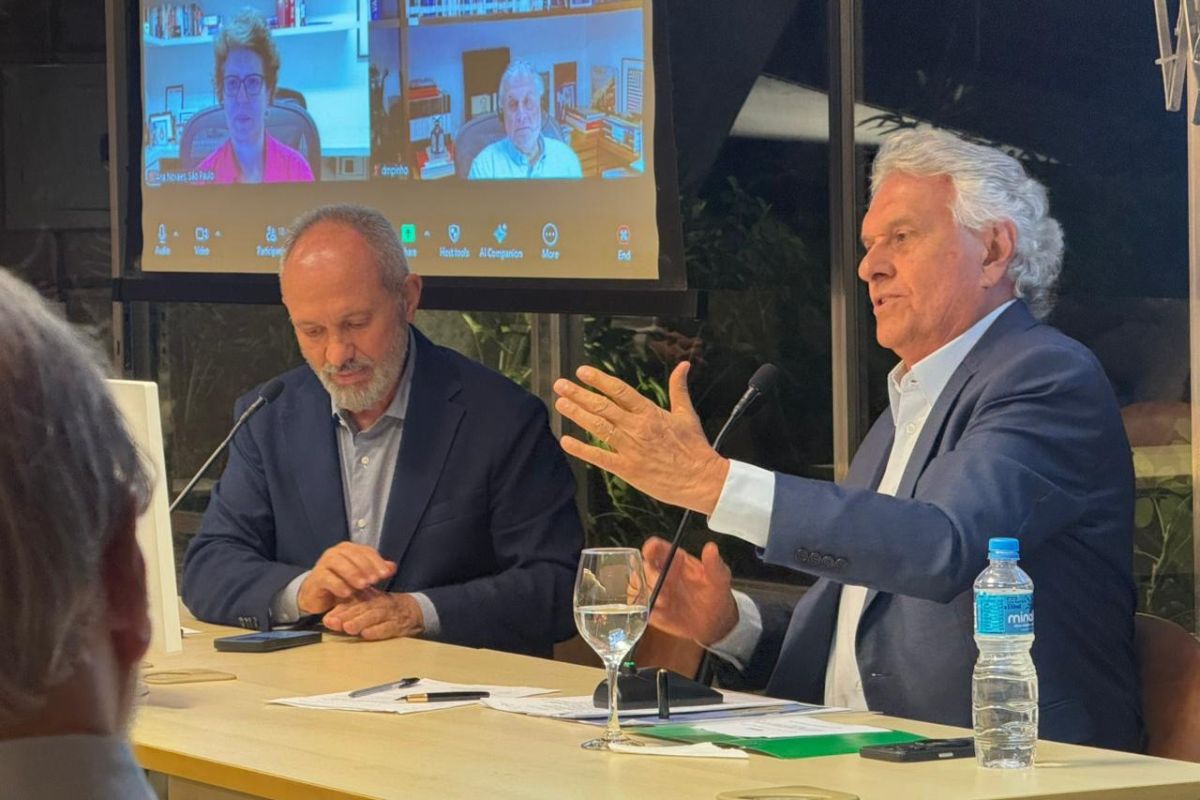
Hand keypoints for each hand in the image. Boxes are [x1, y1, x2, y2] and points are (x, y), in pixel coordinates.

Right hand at [297, 542, 396, 614]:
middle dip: (366, 567)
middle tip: (374, 580)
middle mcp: (336, 552)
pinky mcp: (316, 577)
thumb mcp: (361, 578)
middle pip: (353, 555)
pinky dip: (338, 585)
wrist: (318, 595)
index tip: (386, 574)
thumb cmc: (342, 583)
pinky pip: (327, 578)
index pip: (366, 551)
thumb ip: (376, 571)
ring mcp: (324, 563)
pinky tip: (347, 593)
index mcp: (350, 549)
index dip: (377, 561)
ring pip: (338, 563)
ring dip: (352, 573)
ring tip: (363, 586)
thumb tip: (392, 567)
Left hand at [321, 589, 424, 639]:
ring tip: (348, 628)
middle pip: (361, 608)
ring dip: (360, 622)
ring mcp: (389, 614)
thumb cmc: (384, 609)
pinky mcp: (398, 625)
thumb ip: (350, 610)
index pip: (353, 601)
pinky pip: (388, 627)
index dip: (340, 610)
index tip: (327, 618)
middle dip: (346, 615)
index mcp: (369, 597)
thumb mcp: (368, 604)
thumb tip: (328, 619)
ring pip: (374, 616)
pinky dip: (377, 631)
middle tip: (332, 622)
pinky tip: (367, 634)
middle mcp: (378, 603)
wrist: (413, 610)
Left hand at [552, 362, 729, 514]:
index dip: (599, 380)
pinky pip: (600, 457)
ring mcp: (631, 449)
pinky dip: (582, 449)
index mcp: (651, 413)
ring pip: (599, 427)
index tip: (582, 371)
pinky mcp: (628, 469)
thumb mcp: (687, 414)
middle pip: (604, 407)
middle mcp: (638, 428)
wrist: (702, 479)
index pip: (620, 391)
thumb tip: (683, 365)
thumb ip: (679, 388)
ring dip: (578, 415)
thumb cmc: (695, 448)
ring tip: (561, 404)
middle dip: (580, 394)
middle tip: (561, 385)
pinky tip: (566, 441)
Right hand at [642, 536, 738, 645]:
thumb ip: (714, 564)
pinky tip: (658, 613)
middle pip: (644, 566)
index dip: (651, 547)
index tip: (650, 550)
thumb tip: (711, 547)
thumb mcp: (720, 579)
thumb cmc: (716, 595)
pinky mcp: (653, 611)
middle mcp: (662, 574)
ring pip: (638, 586)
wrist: (716, 623)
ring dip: (647, 592)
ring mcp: (656, 592)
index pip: (658, 548)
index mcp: (676, 560)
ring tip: (664, 600)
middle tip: (660, 581)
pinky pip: (640, 608)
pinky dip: (644, 610)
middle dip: (649, 573)